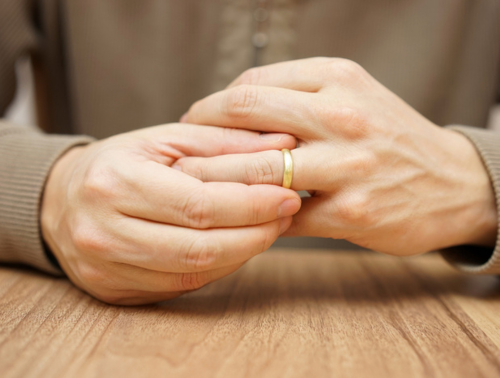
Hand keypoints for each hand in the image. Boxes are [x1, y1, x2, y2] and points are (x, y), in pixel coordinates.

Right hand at [41, 124, 299, 304]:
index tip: (287, 195)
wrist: (61, 200)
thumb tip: (283, 145)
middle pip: (200, 247)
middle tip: (286, 214)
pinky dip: (218, 267)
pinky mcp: (115, 290)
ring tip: (268, 228)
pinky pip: (181, 286)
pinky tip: (235, 245)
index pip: (199, 205)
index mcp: (114, 184)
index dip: (251, 204)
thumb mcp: (164, 139)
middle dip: (255, 234)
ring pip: (194, 273)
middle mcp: (104, 232)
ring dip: (242, 253)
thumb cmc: (118, 163)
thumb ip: (224, 141)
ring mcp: (107, 268)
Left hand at [176, 58, 496, 255]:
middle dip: (200, 137)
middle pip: (244, 114)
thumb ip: (295, 96)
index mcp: (336, 77)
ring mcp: (349, 164)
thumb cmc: (388, 136)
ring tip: (194, 188)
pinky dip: (255, 215)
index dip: (210, 107)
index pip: (250, 86)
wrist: (451, 181)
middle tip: (180, 155)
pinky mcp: (353, 211)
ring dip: (216, 179)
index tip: (193, 124)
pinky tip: (241, 217)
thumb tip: (229, 111)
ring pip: (258, 167)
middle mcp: (342, 113)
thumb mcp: (351, 95)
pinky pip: (282, 214)